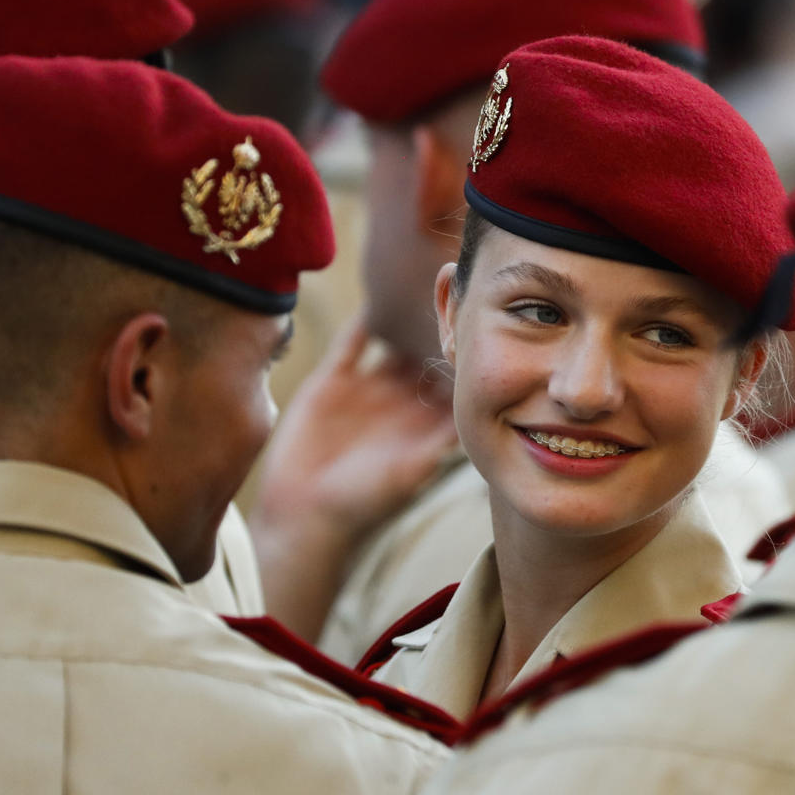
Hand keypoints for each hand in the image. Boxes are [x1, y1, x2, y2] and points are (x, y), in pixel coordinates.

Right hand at [251, 314, 458, 637]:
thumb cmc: (365, 503)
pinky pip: (353, 342)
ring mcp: (369, 390)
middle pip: (429, 351)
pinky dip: (365, 317)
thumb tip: (482, 408)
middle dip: (443, 322)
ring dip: (407, 314)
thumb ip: (442, 439)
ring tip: (425, 277)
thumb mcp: (413, 470)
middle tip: (464, 283)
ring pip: (396, 341)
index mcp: (428, 423)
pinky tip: (379, 291)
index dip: (472, 353)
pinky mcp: (333, 382)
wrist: (304, 517)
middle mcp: (403, 403)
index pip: (457, 377)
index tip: (490, 320)